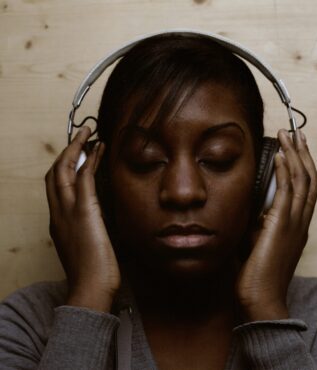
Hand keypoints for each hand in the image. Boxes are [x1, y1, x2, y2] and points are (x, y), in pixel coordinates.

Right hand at [45, 127, 120, 311]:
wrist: (91, 288)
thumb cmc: (91, 272)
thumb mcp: (84, 247)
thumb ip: (85, 231)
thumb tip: (95, 221)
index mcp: (57, 222)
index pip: (55, 188)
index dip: (63, 168)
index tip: (76, 156)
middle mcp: (57, 213)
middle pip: (54, 174)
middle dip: (66, 151)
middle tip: (80, 136)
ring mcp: (67, 211)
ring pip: (64, 170)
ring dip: (76, 148)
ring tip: (88, 133)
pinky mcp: (83, 211)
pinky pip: (84, 177)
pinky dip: (90, 159)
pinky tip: (99, 148)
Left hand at [236, 129, 316, 320]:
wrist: (260, 298)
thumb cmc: (257, 273)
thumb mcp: (258, 242)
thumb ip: (258, 222)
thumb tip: (248, 206)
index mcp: (297, 226)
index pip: (306, 189)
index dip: (303, 166)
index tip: (294, 149)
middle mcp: (301, 221)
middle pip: (310, 179)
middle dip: (303, 153)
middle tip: (296, 133)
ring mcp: (295, 222)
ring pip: (303, 180)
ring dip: (296, 155)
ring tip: (288, 135)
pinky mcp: (282, 224)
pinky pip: (288, 191)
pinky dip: (286, 171)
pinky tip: (281, 156)